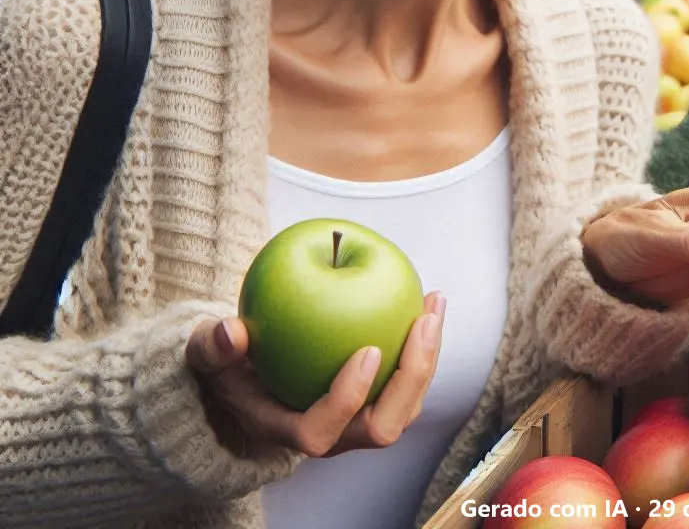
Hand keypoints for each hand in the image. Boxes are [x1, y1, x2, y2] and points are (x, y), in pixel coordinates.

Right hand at [186, 291, 445, 456]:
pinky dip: (423, 343)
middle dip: (412, 378)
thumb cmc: (228, 363)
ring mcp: (358, 421)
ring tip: (433, 305)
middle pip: (383, 427)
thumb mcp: (207, 352)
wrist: (249, 376)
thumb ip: (213, 345)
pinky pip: (408, 380)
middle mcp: (331, 434)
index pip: (321, 432)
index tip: (369, 350)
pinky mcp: (376, 400)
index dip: (348, 400)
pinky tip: (429, 300)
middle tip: (423, 322)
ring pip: (406, 407)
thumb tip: (229, 331)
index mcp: (287, 430)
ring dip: (428, 358)